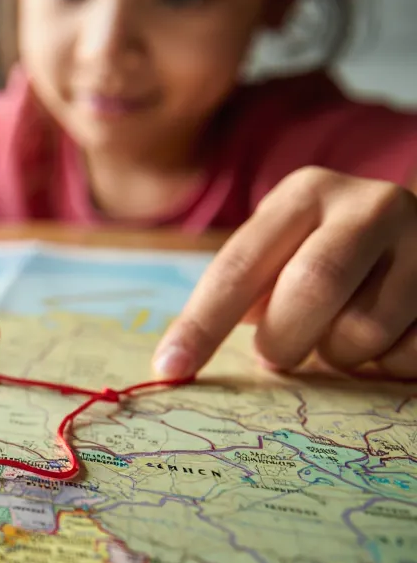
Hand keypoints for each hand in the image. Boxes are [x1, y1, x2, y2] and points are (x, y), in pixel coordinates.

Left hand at [153, 166, 416, 378]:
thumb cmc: (329, 254)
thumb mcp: (283, 253)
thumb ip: (244, 292)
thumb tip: (183, 358)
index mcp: (307, 193)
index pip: (240, 264)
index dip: (201, 323)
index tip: (169, 369)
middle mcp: (371, 205)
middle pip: (310, 288)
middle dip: (283, 340)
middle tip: (277, 356)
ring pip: (364, 330)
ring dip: (338, 356)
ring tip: (339, 340)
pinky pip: (409, 354)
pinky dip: (385, 365)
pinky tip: (387, 340)